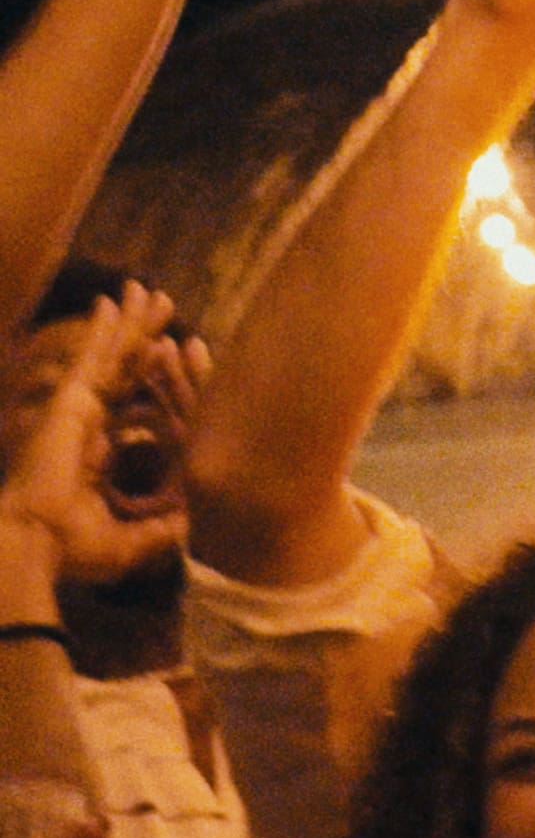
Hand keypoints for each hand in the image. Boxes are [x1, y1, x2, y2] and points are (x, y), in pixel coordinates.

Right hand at [0, 284, 208, 585]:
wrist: (36, 546)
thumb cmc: (74, 548)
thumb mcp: (132, 540)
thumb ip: (163, 528)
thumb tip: (195, 523)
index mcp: (102, 452)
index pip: (137, 403)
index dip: (159, 376)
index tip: (180, 348)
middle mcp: (91, 425)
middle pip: (126, 368)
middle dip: (143, 334)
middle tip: (162, 302)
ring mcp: (79, 410)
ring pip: (113, 355)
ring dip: (131, 322)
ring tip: (147, 289)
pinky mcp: (69, 402)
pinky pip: (91, 357)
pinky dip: (100, 329)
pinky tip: (110, 301)